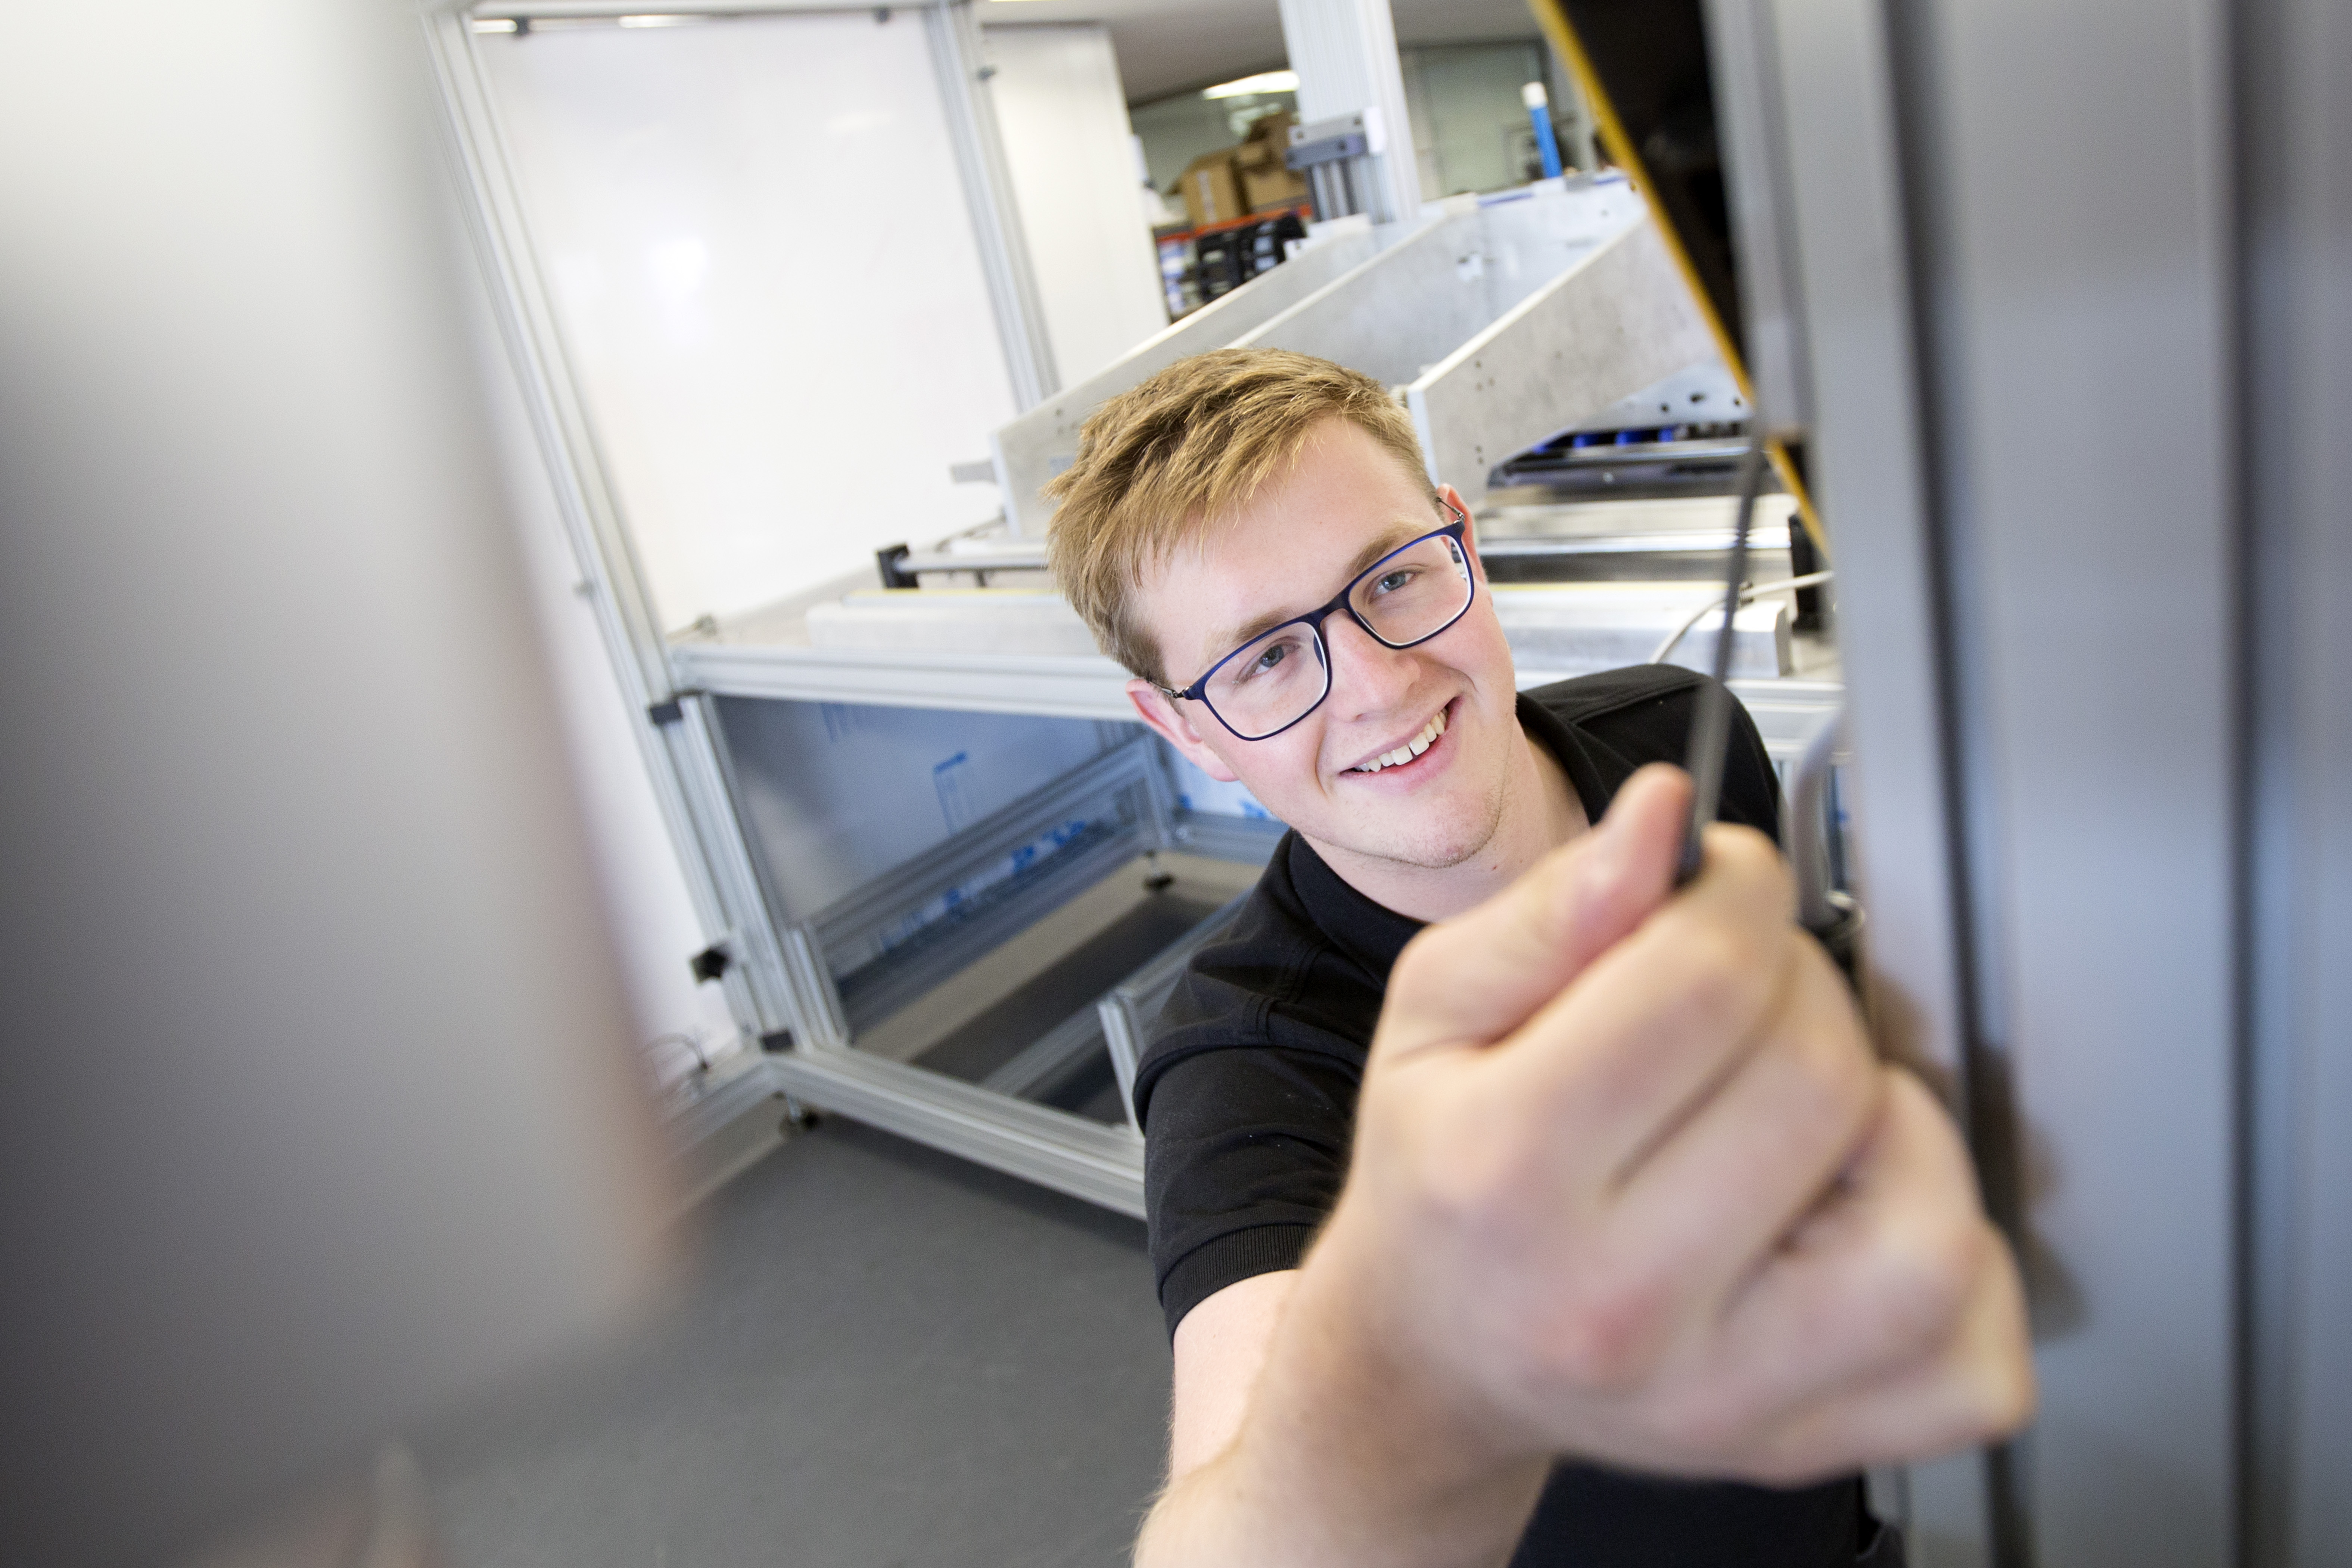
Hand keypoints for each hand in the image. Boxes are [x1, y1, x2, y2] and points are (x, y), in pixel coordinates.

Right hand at [1319, 763, 2033, 1482]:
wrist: (1430, 1353)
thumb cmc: (1441, 1176)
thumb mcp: (1437, 1012)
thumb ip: (1557, 910)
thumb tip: (1665, 818)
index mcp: (1505, 1175)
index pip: (1708, 983)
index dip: (1739, 895)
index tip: (1723, 889)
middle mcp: (1613, 1306)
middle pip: (1820, 1079)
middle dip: (1802, 993)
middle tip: (1742, 1002)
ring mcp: (1721, 1399)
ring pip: (1927, 1230)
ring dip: (1891, 1133)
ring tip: (1803, 1117)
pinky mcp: (1800, 1448)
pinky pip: (1973, 1362)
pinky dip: (1953, 1269)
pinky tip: (1858, 1220)